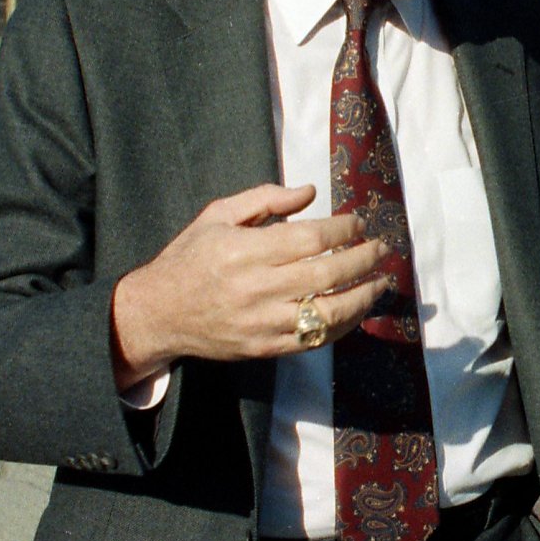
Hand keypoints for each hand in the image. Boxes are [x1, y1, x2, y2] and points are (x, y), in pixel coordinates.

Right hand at [110, 183, 387, 383]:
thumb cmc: (190, 257)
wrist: (158, 313)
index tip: (359, 222)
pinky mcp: (265, 348)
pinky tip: (357, 310)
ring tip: (381, 282)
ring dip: (363, 297)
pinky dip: (343, 326)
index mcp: (243, 250)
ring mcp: (262, 323)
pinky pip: (314, 341)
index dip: (343, 230)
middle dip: (363, 259)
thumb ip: (264, 199)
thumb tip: (310, 192)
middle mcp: (255, 288)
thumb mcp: (217, 215)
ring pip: (327, 314)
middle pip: (326, 275)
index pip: (310, 239)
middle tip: (382, 248)